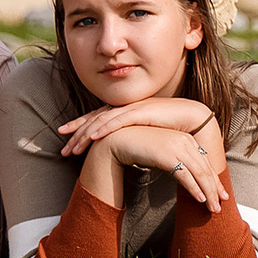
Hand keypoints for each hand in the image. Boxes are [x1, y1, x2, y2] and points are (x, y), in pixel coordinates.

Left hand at [58, 96, 216, 156]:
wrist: (195, 117)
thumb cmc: (176, 127)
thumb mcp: (150, 134)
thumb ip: (136, 138)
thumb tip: (126, 149)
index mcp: (128, 111)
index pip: (99, 117)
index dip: (81, 125)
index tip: (66, 134)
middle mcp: (127, 107)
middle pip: (95, 119)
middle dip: (77, 132)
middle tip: (62, 145)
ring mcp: (133, 108)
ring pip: (102, 121)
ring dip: (85, 135)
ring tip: (73, 149)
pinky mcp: (141, 111)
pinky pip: (117, 120)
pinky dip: (103, 128)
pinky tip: (92, 138)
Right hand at [91, 124, 227, 212]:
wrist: (119, 141)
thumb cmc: (141, 148)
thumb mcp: (164, 153)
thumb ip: (178, 161)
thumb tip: (190, 178)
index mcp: (188, 140)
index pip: (206, 163)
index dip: (215, 180)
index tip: (221, 194)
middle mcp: (186, 142)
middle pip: (206, 170)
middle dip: (215, 190)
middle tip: (220, 206)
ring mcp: (177, 147)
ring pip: (199, 173)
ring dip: (208, 192)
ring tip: (212, 208)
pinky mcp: (167, 154)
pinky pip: (185, 175)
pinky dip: (194, 188)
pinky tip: (200, 199)